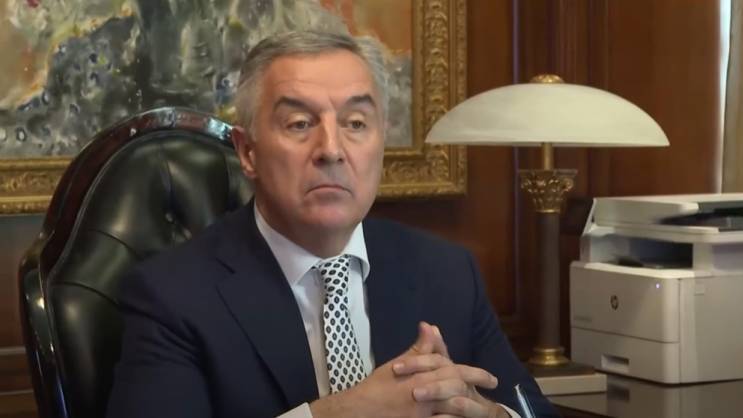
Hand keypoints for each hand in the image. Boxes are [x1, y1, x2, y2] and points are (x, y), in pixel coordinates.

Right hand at [309, 322, 496, 417]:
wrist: (359, 410)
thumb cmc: (377, 386)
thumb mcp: (399, 364)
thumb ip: (419, 349)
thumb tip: (430, 326)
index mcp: (422, 376)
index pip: (455, 371)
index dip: (476, 374)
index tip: (491, 379)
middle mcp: (425, 394)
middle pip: (458, 391)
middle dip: (479, 394)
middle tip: (494, 399)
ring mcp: (422, 414)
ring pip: (453, 411)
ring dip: (470, 412)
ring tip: (484, 413)